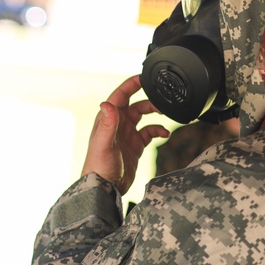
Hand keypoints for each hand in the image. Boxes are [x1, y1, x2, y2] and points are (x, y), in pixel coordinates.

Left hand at [81, 75, 169, 193]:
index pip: (120, 95)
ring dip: (155, 114)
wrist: (104, 188)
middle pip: (135, 104)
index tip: (144, 77)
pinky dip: (157, 130)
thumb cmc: (99, 167)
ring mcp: (126, 135)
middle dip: (149, 100)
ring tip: (166, 114)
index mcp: (108, 120)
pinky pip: (148, 132)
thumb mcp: (104, 144)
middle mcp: (117, 124)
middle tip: (163, 101)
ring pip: (143, 116)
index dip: (131, 84)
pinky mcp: (134, 146)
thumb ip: (107, 125)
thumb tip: (107, 104)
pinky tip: (164, 133)